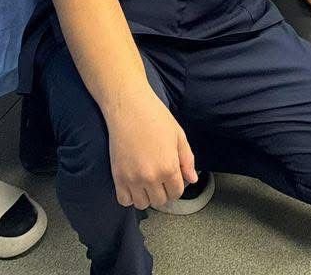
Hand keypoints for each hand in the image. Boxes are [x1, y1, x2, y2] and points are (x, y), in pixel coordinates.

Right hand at [107, 91, 196, 211]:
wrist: (129, 107)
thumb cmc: (155, 117)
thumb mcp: (178, 135)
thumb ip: (187, 160)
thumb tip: (192, 179)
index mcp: (169, 167)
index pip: (177, 193)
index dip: (176, 185)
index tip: (172, 177)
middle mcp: (151, 177)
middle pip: (160, 200)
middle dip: (163, 191)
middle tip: (159, 177)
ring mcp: (133, 179)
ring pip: (143, 204)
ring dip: (146, 196)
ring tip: (146, 181)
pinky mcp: (118, 177)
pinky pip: (124, 200)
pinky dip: (129, 196)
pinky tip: (133, 183)